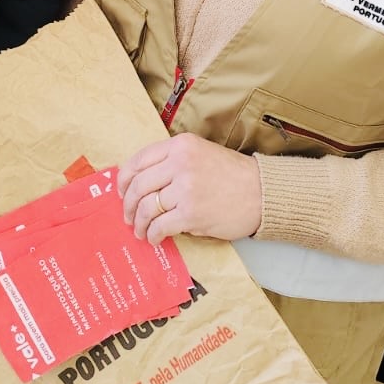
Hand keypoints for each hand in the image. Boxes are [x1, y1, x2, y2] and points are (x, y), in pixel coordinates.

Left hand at [118, 134, 261, 244]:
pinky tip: (155, 238)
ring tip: (141, 231)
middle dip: (128, 205)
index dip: (124, 179)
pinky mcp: (191, 214)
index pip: (139, 160)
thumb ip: (172, 162)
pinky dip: (153, 235)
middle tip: (128, 216)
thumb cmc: (231, 175)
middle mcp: (180, 163)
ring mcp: (185, 189)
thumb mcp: (200, 153)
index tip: (122, 192)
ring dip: (139, 223)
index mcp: (180, 146)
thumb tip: (141, 182)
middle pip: (138, 186)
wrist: (261, 192)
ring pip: (146, 208)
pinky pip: (160, 226)